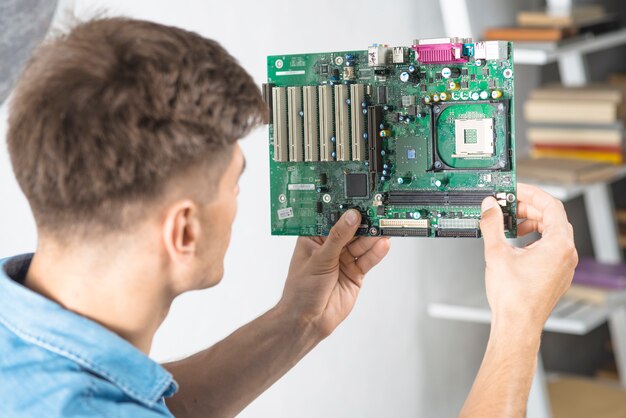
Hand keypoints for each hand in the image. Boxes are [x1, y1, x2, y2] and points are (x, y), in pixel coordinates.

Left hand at [279, 210, 390, 337]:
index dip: (345, 210)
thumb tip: (351, 217)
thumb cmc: (301, 291)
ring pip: (361, 244)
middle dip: (363, 222)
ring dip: (372, 236)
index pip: (331, 219)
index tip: (359, 201)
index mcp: (313, 239)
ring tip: (384, 226)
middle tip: (377, 212)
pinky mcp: (355, 273)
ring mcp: (343, 260)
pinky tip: (383, 244)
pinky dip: (376, 252)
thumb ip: (338, 238)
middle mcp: (329, 247)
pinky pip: (367, 260)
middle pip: (350, 230)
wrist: (308, 321)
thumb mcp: (319, 260)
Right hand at [480, 183, 577, 328]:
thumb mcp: (496, 253)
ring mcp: (563, 266)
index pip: (551, 205)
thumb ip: (492, 224)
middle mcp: (566, 254)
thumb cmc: (513, 297)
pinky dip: (533, 239)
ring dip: (530, 223)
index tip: (515, 190)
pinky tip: (515, 244)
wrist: (517, 324)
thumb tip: (489, 207)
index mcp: (558, 244)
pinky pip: (550, 248)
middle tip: (508, 205)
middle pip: (552, 218)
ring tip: (509, 225)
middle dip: (528, 209)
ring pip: (551, 233)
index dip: (531, 194)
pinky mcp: (556, 275)